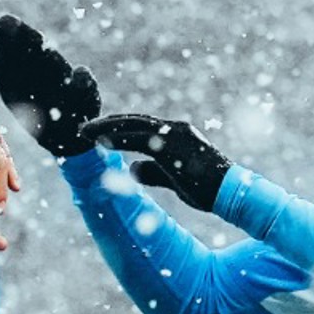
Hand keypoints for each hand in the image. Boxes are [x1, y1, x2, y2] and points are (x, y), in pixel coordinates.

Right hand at [0, 15, 100, 157]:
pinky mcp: (5, 82)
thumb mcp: (88, 97)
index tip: (7, 23)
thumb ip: (84, 83)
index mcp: (51, 59)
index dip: (20, 31)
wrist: (65, 131)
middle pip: (13, 40)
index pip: (34, 40)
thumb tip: (80, 70)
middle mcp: (32, 60)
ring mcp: (18, 70)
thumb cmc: (81, 112)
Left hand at [78, 112, 232, 211]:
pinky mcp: (170, 147)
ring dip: (105, 128)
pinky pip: (137, 140)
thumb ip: (154, 172)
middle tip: (84, 127)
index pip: (142, 126)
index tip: (98, 131)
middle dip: (107, 123)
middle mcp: (175, 128)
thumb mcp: (175, 180)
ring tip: (84, 132)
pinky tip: (99, 142)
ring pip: (132, 125)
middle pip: (133, 120)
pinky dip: (116, 139)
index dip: (119, 127)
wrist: (230, 192)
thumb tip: (132, 168)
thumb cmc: (207, 189)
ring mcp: (173, 135)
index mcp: (177, 134)